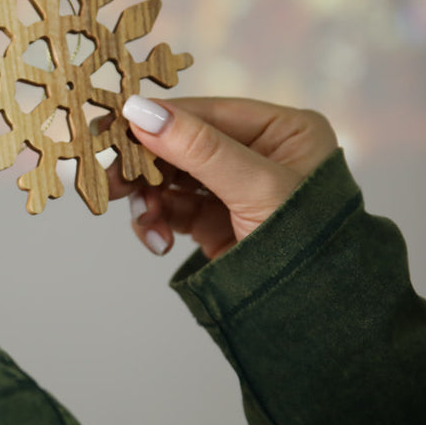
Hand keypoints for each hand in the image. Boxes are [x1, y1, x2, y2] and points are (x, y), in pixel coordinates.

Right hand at [114, 96, 337, 258]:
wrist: (315, 314)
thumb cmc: (308, 243)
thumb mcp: (255, 187)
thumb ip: (198, 148)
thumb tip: (140, 110)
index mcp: (282, 131)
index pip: (207, 114)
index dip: (160, 118)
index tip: (114, 125)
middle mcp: (258, 154)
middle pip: (182, 145)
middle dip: (146, 164)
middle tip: (110, 176)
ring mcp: (233, 189)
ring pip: (170, 178)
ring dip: (148, 197)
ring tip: (142, 216)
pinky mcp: (214, 222)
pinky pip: (172, 210)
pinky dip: (157, 221)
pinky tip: (158, 239)